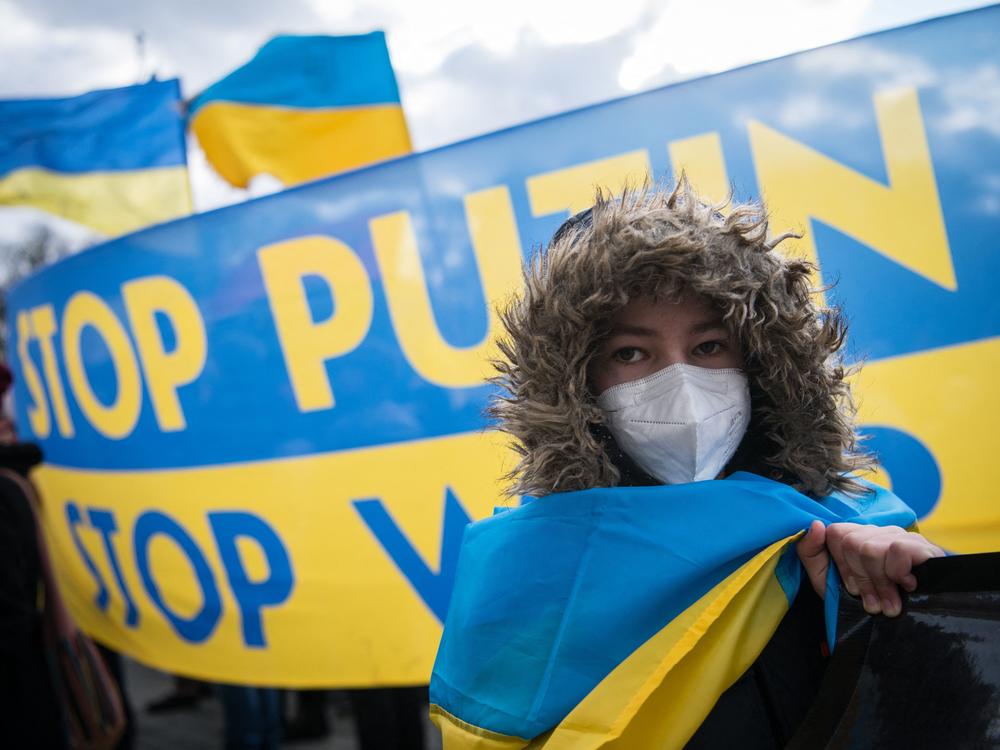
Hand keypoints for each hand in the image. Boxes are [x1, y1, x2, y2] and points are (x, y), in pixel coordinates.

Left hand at [796, 521, 944, 616]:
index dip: (841, 565)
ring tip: (889, 605)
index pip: (837, 533)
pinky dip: (898, 573)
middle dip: (860, 579)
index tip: (852, 589)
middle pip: (853, 542)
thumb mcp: (827, 581)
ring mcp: (904, 536)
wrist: (910, 632)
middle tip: (872, 603)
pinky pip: (899, 549)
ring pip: (873, 548)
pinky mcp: (926, 548)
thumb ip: (811, 552)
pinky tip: (908, 587)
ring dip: (879, 583)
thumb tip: (816, 524)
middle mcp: (881, 532)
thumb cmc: (865, 603)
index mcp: (859, 536)